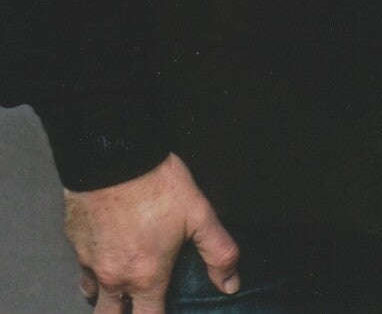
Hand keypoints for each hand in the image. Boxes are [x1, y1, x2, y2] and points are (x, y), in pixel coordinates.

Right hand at [63, 154, 239, 313]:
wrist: (114, 158)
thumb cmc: (160, 186)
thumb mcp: (200, 215)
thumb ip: (218, 254)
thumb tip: (231, 285)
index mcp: (146, 276)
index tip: (164, 311)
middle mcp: (113, 277)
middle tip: (140, 304)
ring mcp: (88, 262)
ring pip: (92, 296)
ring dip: (107, 298)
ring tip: (124, 289)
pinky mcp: (75, 244)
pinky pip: (82, 270)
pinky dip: (93, 273)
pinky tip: (107, 259)